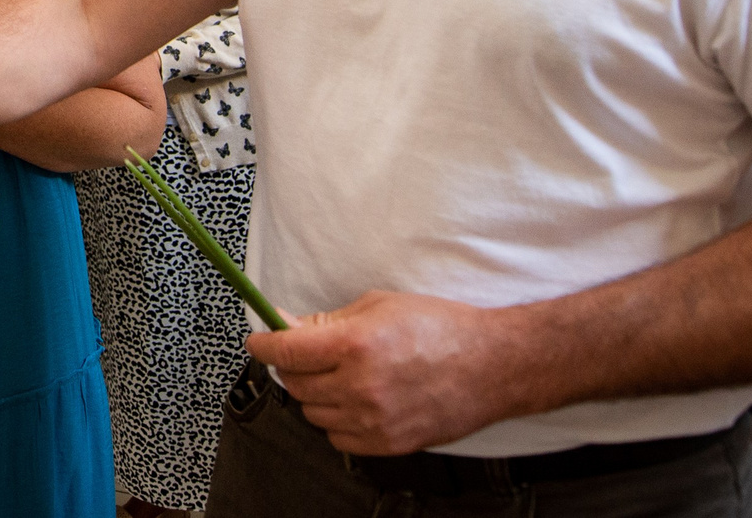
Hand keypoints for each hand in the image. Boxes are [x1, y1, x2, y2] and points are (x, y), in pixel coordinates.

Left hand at [249, 291, 513, 454]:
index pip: (286, 351)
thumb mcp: (378, 306)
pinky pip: (337, 438)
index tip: (259, 341)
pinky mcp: (388, 445)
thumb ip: (326, 320)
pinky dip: (337, 419)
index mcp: (355, 345)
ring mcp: (373, 421)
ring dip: (316, 393)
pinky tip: (357, 400)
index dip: (264, 344)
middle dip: (293, 366)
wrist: (492, 366)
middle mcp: (360, 387)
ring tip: (343, 374)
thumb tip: (285, 324)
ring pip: (312, 412)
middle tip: (308, 351)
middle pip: (294, 383)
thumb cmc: (441, 328)